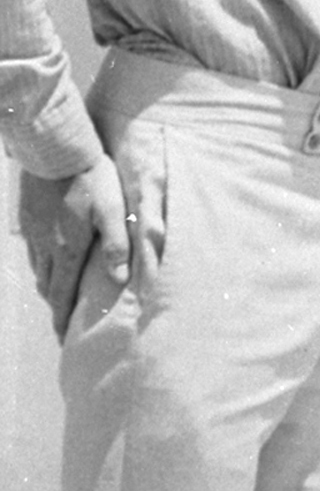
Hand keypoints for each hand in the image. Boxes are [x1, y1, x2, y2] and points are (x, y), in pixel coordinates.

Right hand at [18, 154, 141, 337]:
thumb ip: (117, 245)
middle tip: (64, 324)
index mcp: (67, 250)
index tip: (65, 338)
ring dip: (49, 289)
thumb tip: (120, 278)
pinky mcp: (28, 220)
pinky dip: (41, 268)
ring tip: (59, 299)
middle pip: (48, 288)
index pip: (64, 295)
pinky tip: (49, 264)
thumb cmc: (91, 180)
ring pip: (39, 272)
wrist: (54, 152)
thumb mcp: (113, 211)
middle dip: (56, 309)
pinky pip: (33, 254)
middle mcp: (45, 248)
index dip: (64, 319)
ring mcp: (33, 234)